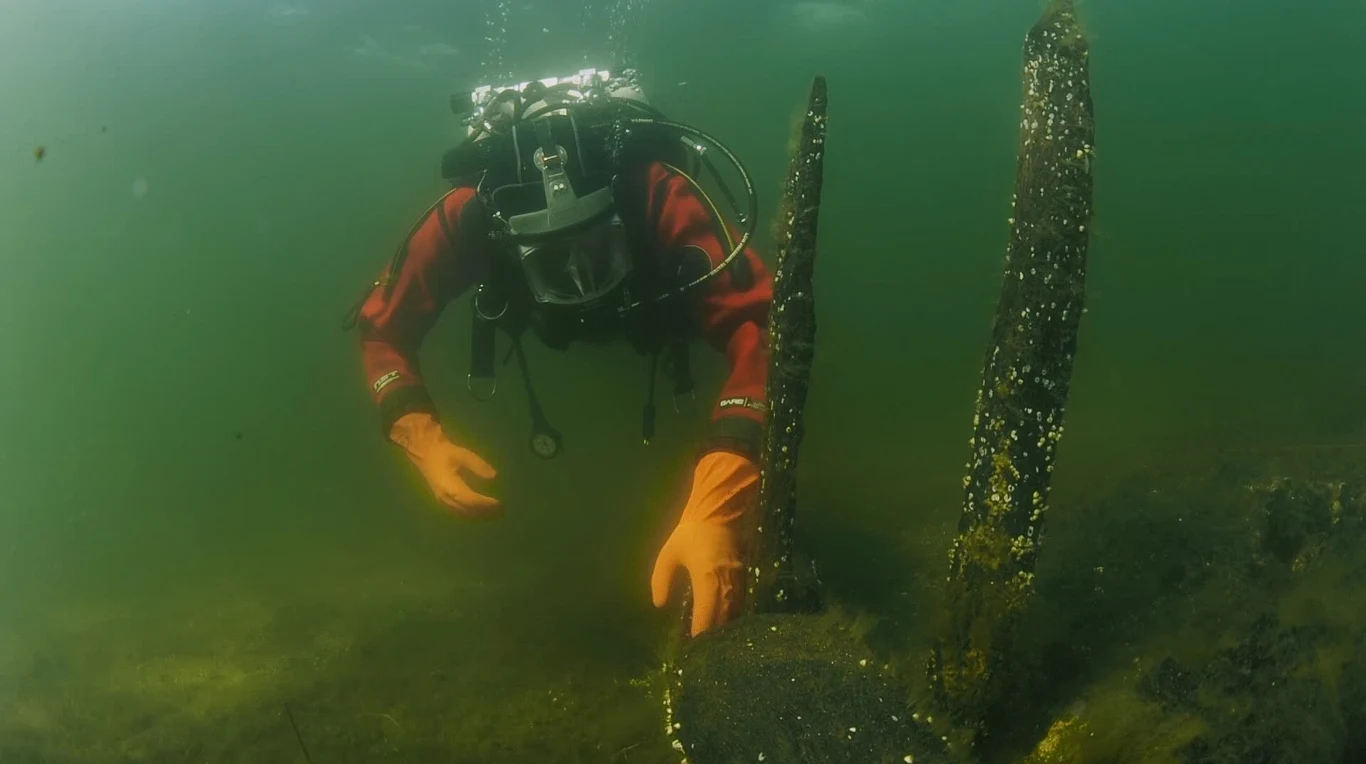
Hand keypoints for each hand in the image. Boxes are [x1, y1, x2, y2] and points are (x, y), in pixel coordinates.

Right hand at [389, 412, 500, 518]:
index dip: (485, 504)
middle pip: (468, 510)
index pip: (471, 500)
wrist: (426, 454)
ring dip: (480, 516)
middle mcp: (445, 497)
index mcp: (449, 486)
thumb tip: (494, 477)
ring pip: (463, 514)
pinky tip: (483, 513)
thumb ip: (478, 466)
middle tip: (502, 512)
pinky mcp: (443, 501)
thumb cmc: (446, 453)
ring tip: (496, 514)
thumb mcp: (463, 455)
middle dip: (485, 512)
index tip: (500, 504)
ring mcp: (443, 501)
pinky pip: (459, 513)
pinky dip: (472, 514)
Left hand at [650, 452, 759, 635]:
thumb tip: (659, 604)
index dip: (700, 636)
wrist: (721, 511)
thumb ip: (661, 579)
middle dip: (714, 639)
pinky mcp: (744, 578)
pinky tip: (725, 626)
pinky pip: (740, 605)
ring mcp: (738, 582)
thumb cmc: (692, 533)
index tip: (692, 650)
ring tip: (713, 645)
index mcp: (707, 579)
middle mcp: (726, 585)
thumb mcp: (669, 553)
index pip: (706, 617)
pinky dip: (732, 618)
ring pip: (735, 615)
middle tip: (703, 654)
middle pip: (724, 622)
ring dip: (725, 630)